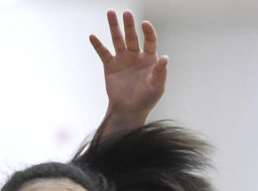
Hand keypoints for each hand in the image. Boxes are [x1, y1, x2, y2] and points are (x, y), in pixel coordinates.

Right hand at [89, 10, 166, 132]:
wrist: (129, 111)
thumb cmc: (146, 100)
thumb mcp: (157, 87)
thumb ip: (160, 72)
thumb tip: (165, 58)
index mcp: (149, 59)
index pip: (149, 41)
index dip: (148, 32)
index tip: (144, 24)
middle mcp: (135, 56)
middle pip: (132, 36)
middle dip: (129, 24)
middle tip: (126, 13)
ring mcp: (122, 60)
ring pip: (117, 40)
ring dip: (114, 27)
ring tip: (110, 13)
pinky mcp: (110, 66)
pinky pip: (103, 53)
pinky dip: (98, 45)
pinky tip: (93, 36)